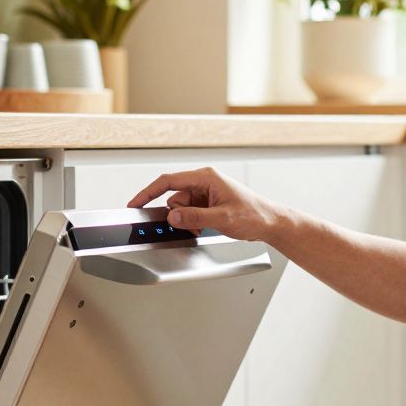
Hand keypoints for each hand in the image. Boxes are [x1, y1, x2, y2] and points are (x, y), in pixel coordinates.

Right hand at [127, 167, 283, 241]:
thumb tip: (172, 216)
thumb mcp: (222, 219)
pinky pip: (190, 213)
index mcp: (206, 177)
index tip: (135, 203)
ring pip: (181, 208)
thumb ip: (195, 218)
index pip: (168, 181)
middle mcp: (204, 182)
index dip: (148, 192)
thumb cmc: (254, 215)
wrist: (270, 223)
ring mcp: (206, 192)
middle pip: (174, 198)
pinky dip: (193, 223)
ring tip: (206, 228)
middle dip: (178, 216)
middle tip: (193, 227)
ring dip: (188, 221)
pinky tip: (206, 228)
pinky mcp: (208, 202)